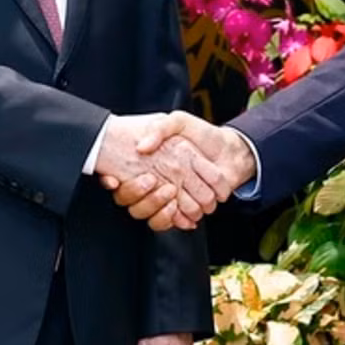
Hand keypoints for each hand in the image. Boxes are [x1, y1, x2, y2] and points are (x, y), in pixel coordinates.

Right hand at [101, 112, 255, 229]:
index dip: (116, 182)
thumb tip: (142, 148)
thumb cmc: (202, 134)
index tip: (115, 180)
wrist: (228, 151)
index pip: (121, 180)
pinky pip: (166, 222)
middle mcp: (153, 181)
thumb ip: (160, 128)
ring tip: (171, 193)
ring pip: (147, 214)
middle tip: (158, 183)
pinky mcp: (180, 209)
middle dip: (144, 195)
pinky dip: (173, 219)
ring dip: (158, 206)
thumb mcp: (179, 122)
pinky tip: (178, 210)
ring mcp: (166, 197)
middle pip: (132, 201)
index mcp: (148, 162)